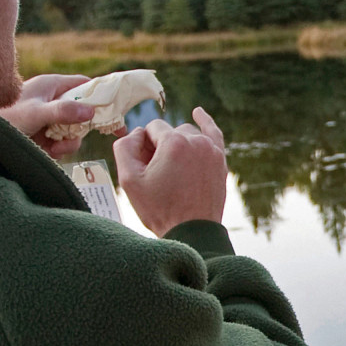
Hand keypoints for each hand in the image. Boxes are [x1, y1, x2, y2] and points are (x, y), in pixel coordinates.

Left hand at [0, 74, 93, 159]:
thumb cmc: (6, 118)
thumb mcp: (35, 113)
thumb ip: (62, 111)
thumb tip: (90, 111)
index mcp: (52, 85)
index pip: (85, 84)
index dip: (102, 95)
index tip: (117, 110)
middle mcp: (52, 99)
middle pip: (83, 111)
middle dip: (83, 127)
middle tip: (91, 135)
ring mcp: (49, 117)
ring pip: (74, 130)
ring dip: (69, 141)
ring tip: (55, 147)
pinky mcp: (45, 134)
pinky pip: (63, 141)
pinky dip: (60, 149)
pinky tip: (48, 151)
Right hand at [114, 108, 228, 234]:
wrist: (192, 232)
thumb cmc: (159, 208)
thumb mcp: (129, 179)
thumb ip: (124, 147)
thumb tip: (136, 133)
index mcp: (174, 142)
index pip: (151, 129)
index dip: (143, 146)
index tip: (145, 167)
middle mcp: (196, 141)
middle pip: (170, 131)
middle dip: (160, 145)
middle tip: (157, 173)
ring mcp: (212, 150)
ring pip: (188, 134)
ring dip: (178, 143)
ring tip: (172, 168)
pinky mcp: (220, 160)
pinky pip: (213, 133)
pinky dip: (205, 122)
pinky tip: (198, 112)